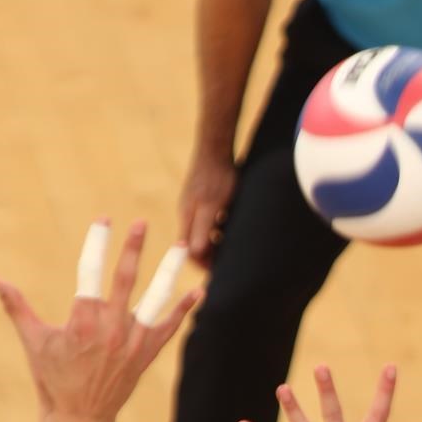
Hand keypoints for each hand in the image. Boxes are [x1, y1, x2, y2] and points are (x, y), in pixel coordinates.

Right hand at [0, 220, 199, 421]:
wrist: (80, 417)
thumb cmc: (52, 378)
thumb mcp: (33, 341)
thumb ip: (17, 307)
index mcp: (82, 321)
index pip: (90, 272)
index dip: (97, 244)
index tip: (104, 220)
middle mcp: (111, 329)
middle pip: (127, 280)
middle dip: (134, 249)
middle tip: (142, 223)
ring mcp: (133, 341)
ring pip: (157, 299)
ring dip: (170, 271)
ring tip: (183, 246)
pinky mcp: (147, 353)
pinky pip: (170, 326)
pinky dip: (184, 308)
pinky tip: (199, 290)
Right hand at [179, 149, 236, 266]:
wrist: (216, 148)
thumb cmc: (217, 176)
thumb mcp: (213, 206)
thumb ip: (203, 229)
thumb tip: (195, 254)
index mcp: (188, 219)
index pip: (190, 251)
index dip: (203, 264)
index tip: (218, 273)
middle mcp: (188, 214)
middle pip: (196, 243)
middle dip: (210, 256)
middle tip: (229, 265)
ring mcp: (196, 205)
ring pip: (203, 232)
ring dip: (216, 243)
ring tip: (234, 249)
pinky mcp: (204, 197)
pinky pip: (210, 220)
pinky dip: (220, 229)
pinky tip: (233, 227)